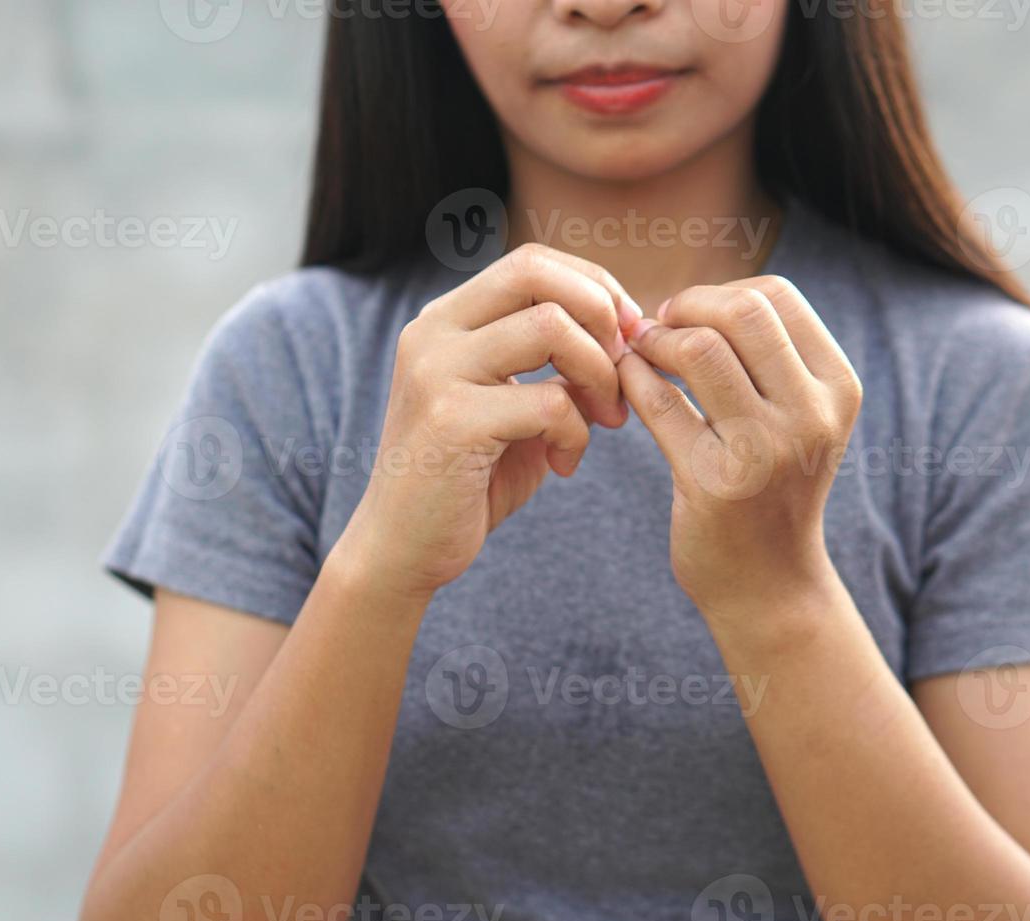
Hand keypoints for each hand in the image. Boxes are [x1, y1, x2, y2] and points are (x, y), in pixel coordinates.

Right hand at [336, 243, 639, 599]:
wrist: (403, 549)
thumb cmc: (467, 480)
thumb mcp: (516, 408)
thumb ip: (556, 368)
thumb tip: (626, 335)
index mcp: (446, 320)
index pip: (532, 262)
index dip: (593, 286)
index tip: (627, 334)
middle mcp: (433, 332)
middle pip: (538, 274)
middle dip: (601, 314)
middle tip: (624, 368)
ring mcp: (436, 372)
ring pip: (551, 328)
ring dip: (599, 374)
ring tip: (605, 419)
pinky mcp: (451, 420)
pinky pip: (549, 401)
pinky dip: (577, 432)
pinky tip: (566, 464)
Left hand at [617, 276, 861, 626]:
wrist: (769, 585)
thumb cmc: (771, 487)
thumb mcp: (797, 418)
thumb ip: (766, 357)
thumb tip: (692, 296)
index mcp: (837, 386)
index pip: (776, 296)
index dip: (719, 292)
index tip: (687, 316)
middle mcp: (812, 414)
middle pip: (741, 311)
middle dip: (686, 307)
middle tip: (657, 328)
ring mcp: (766, 450)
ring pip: (699, 349)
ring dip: (655, 342)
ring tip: (639, 355)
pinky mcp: (715, 483)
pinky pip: (660, 402)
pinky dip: (633, 380)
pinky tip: (625, 386)